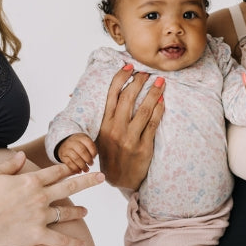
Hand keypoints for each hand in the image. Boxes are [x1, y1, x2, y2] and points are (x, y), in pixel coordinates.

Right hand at [0, 152, 100, 245]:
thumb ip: (10, 165)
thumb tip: (21, 156)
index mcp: (30, 181)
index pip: (55, 171)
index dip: (67, 167)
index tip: (75, 166)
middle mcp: (40, 197)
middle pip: (69, 186)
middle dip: (88, 180)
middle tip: (102, 177)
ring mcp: (40, 217)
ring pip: (66, 212)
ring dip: (78, 211)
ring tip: (86, 211)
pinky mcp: (37, 235)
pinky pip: (59, 240)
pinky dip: (72, 243)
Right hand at [56, 133, 97, 173]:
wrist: (65, 143)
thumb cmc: (79, 145)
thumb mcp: (85, 142)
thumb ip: (91, 149)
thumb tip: (93, 159)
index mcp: (81, 137)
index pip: (89, 144)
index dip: (93, 152)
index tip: (94, 157)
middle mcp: (73, 142)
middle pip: (82, 151)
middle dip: (88, 159)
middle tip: (91, 164)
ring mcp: (67, 148)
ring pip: (76, 158)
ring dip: (82, 165)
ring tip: (86, 169)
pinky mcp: (63, 156)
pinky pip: (69, 163)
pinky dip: (75, 168)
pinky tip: (79, 171)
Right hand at [94, 63, 164, 189]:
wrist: (119, 180)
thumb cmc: (111, 154)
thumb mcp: (101, 136)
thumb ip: (103, 117)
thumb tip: (82, 97)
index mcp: (104, 124)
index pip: (112, 95)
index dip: (121, 78)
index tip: (129, 66)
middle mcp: (116, 130)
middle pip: (128, 98)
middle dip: (139, 82)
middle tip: (148, 73)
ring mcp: (130, 139)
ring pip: (143, 109)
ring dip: (153, 93)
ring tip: (160, 82)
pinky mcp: (143, 147)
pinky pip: (153, 124)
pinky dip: (159, 110)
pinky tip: (163, 100)